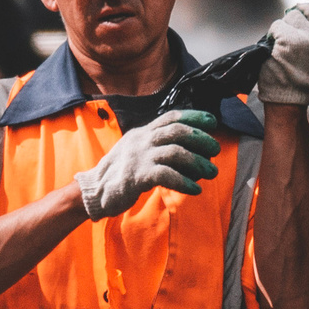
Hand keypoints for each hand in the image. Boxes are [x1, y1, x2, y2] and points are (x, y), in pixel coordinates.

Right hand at [75, 110, 220, 218]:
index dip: (194, 117)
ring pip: (175, 152)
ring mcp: (138, 157)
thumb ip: (156, 147)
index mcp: (142, 132)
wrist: (93, 191)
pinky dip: (184, 181)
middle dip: (200, 139)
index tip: (212, 121)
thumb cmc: (119, 174)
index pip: (171, 117)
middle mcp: (141, 140)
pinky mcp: (136, 176)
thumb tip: (188, 150)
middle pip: (176, 131)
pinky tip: (195, 189)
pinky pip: (166, 175)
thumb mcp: (136, 152)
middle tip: (216, 149)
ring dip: (198, 162)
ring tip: (211, 172)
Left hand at [257, 0, 308, 106]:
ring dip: (285, 26)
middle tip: (295, 29)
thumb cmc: (303, 72)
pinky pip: (278, 25)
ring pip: (293, 15)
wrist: (286, 92)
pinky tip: (276, 46)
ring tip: (285, 43)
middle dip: (301, 14)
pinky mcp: (288, 39)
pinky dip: (273, 34)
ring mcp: (307, 39)